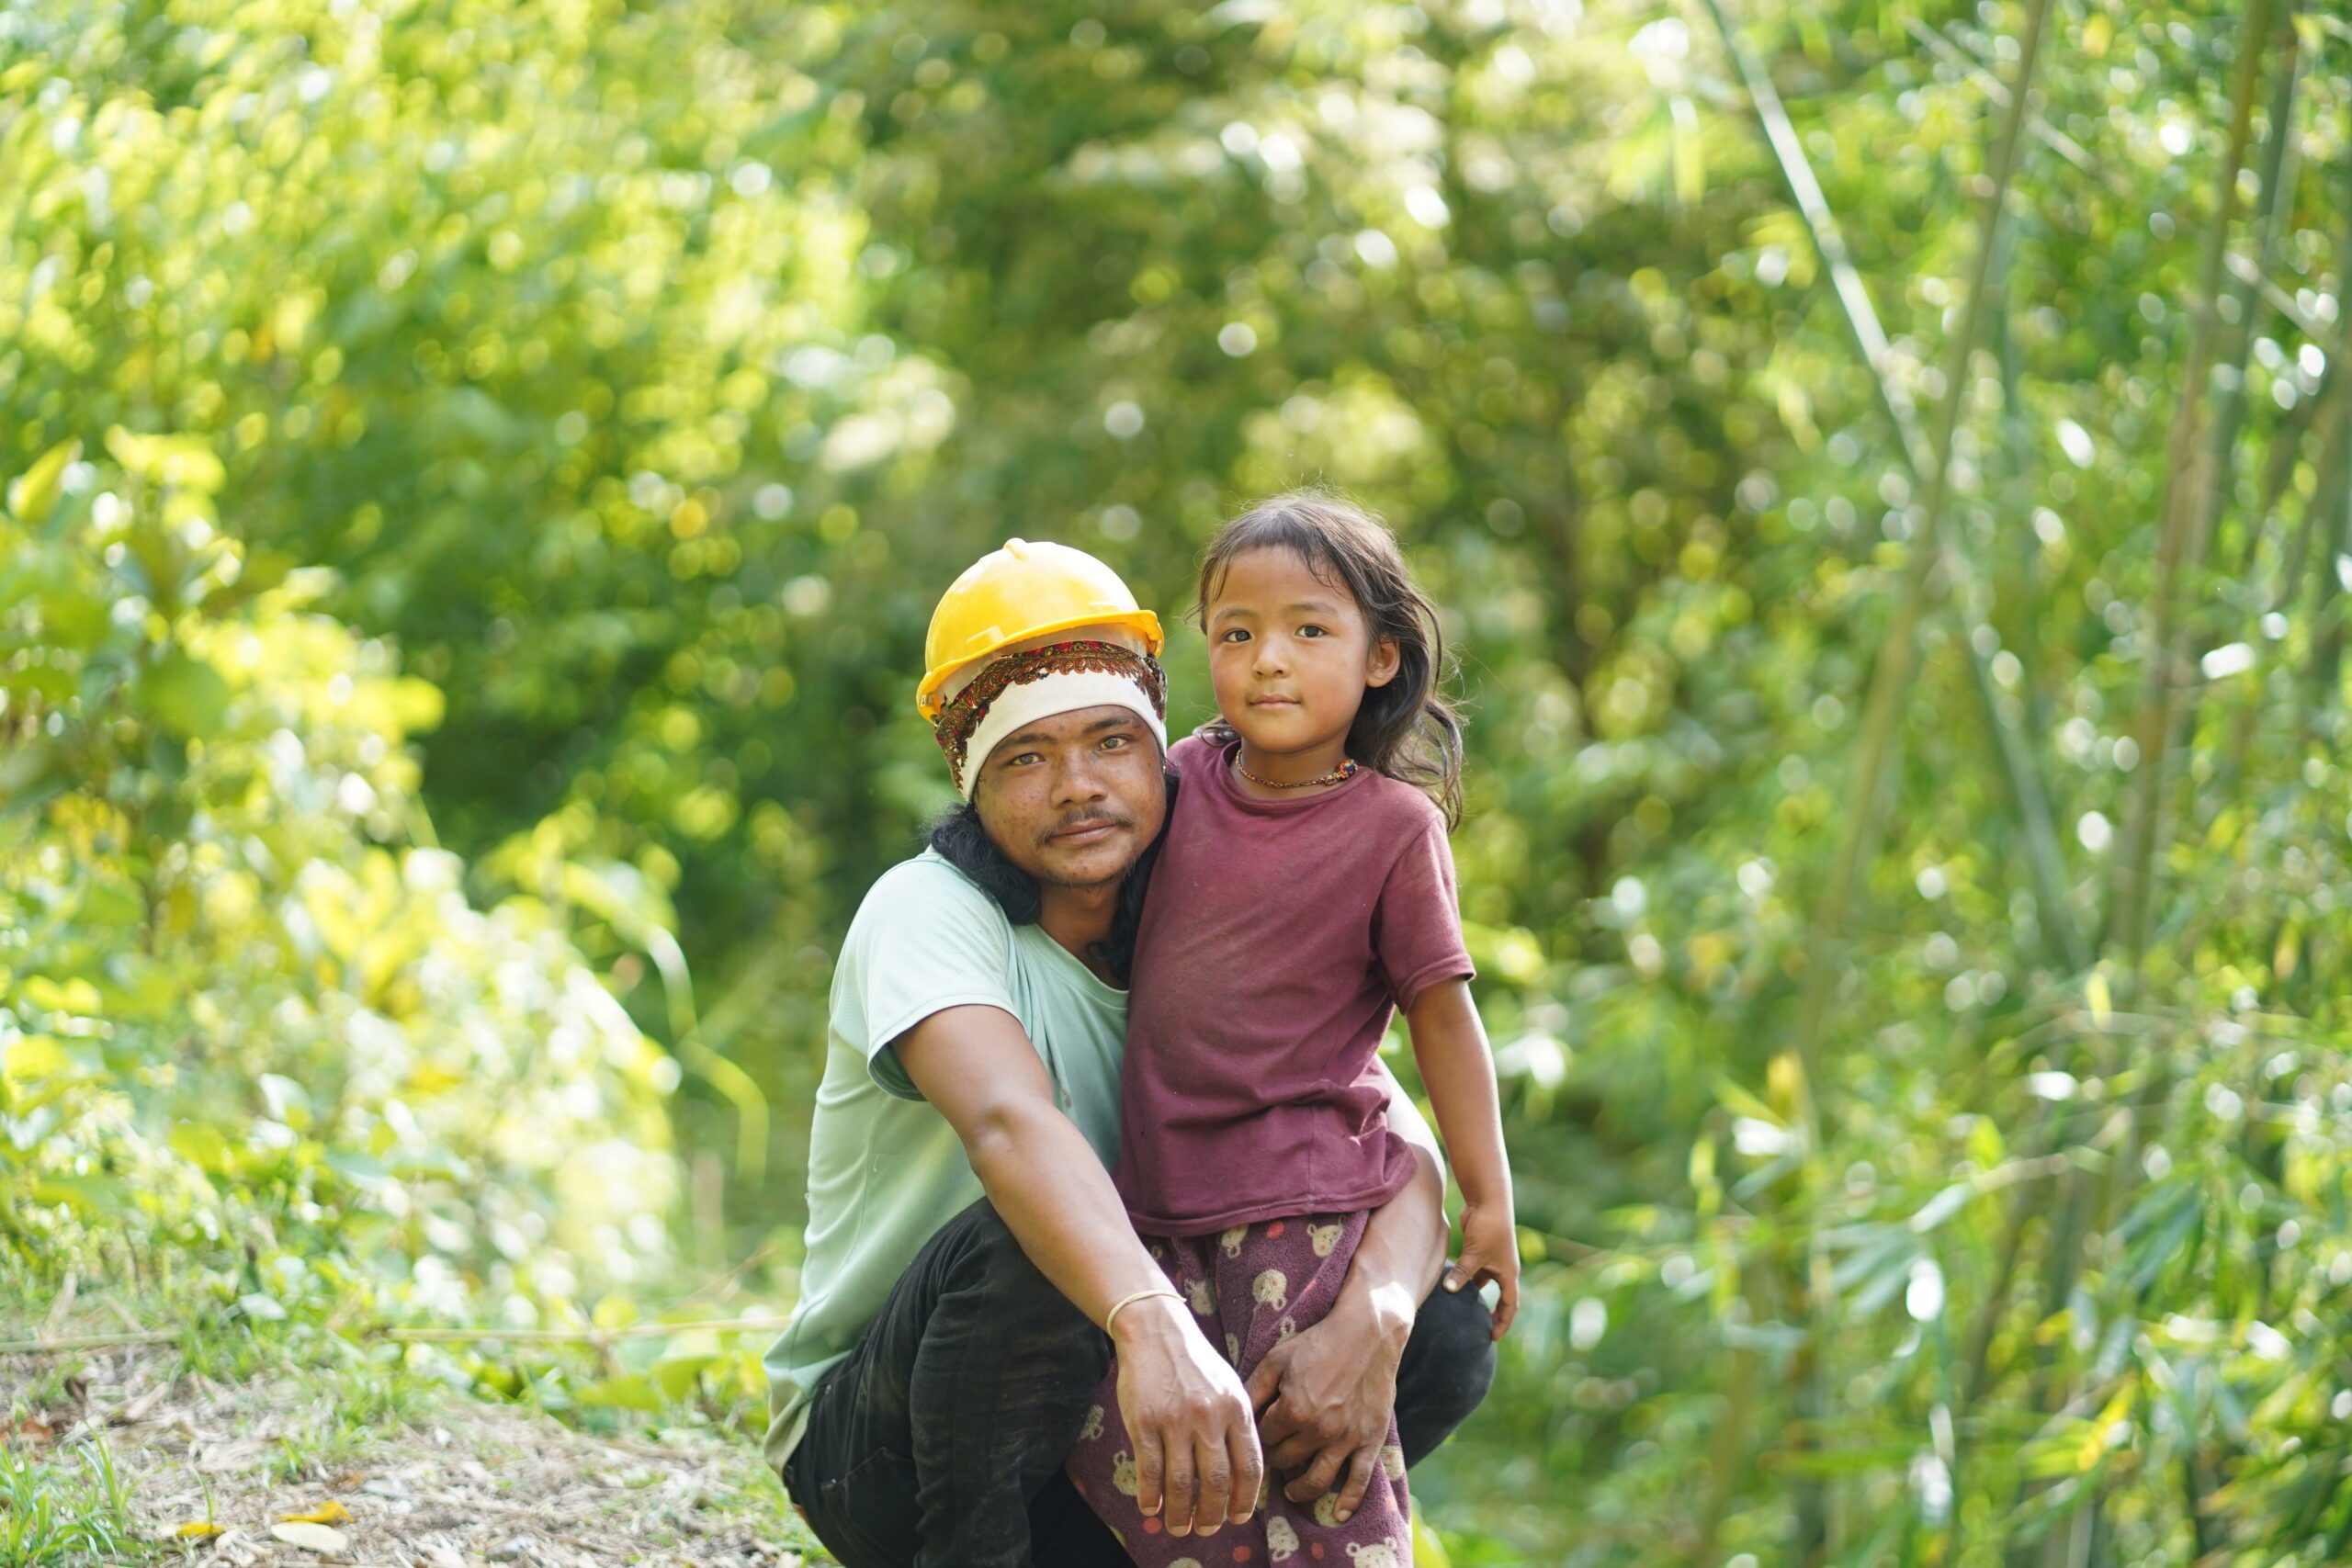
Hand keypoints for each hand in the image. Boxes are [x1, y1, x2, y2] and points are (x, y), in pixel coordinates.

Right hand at [1111, 1297, 1263, 1537]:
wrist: (1156, 1330)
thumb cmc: (1196, 1363)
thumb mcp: (1230, 1386)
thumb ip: (1239, 1426)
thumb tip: (1245, 1475)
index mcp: (1236, 1408)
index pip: (1249, 1465)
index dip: (1245, 1499)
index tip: (1239, 1517)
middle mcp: (1209, 1416)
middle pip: (1216, 1481)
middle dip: (1212, 1514)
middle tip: (1207, 1529)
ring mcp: (1175, 1419)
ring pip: (1181, 1482)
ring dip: (1181, 1513)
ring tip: (1179, 1527)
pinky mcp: (1144, 1421)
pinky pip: (1150, 1469)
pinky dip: (1151, 1496)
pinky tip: (1152, 1508)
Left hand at [1243, 1292, 1407, 1519]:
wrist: (1368, 1333)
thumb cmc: (1319, 1342)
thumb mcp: (1278, 1358)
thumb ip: (1254, 1388)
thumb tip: (1233, 1414)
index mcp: (1293, 1410)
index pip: (1266, 1439)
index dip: (1261, 1436)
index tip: (1259, 1435)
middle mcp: (1319, 1431)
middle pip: (1287, 1460)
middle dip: (1277, 1459)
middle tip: (1274, 1456)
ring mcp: (1346, 1439)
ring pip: (1317, 1480)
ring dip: (1299, 1489)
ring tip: (1291, 1491)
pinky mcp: (1370, 1441)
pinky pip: (1359, 1480)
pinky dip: (1348, 1502)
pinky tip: (1337, 1514)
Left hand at [1445, 1200, 1519, 1337]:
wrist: (1487, 1201)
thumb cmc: (1488, 1228)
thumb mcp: (1474, 1255)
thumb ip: (1462, 1274)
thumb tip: (1448, 1291)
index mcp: (1509, 1273)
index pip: (1510, 1305)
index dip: (1503, 1322)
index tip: (1493, 1337)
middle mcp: (1503, 1268)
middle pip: (1501, 1298)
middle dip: (1494, 1314)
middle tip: (1483, 1330)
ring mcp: (1492, 1259)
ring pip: (1485, 1283)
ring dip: (1477, 1296)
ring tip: (1464, 1311)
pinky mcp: (1480, 1250)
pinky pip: (1475, 1271)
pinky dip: (1466, 1279)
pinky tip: (1453, 1286)